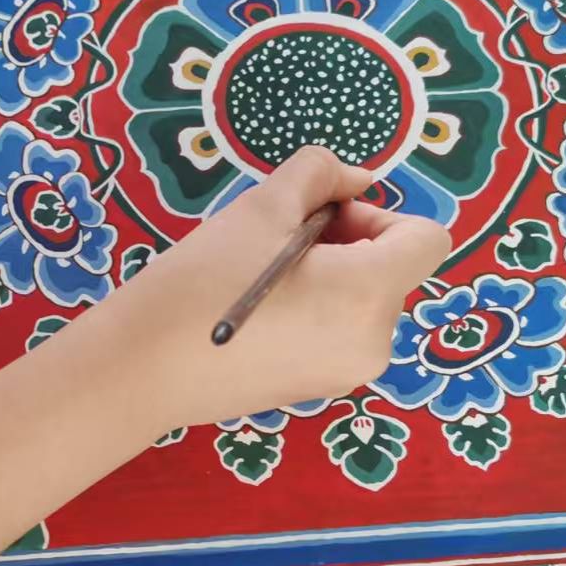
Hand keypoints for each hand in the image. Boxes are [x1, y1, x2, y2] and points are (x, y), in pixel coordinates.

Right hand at [96, 148, 450, 432]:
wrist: (138, 370)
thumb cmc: (200, 282)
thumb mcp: (261, 207)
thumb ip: (322, 174)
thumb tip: (359, 178)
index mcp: (370, 295)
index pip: (427, 238)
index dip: (379, 215)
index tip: (320, 221)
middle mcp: (374, 343)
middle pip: (394, 270)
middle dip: (349, 245)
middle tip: (278, 245)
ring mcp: (348, 374)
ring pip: (366, 301)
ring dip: (330, 277)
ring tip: (262, 281)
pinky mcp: (320, 391)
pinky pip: (341, 333)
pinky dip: (315, 312)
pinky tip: (259, 315)